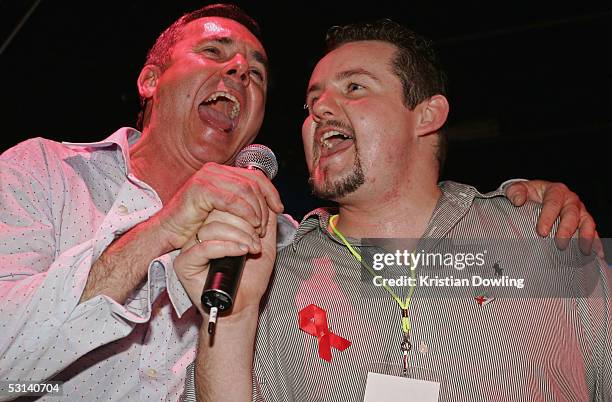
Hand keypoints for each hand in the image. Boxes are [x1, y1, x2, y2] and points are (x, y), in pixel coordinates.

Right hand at [153, 162, 282, 250]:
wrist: (168, 235)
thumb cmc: (194, 228)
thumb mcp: (225, 214)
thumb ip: (245, 206)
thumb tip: (272, 205)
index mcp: (221, 173)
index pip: (255, 175)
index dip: (271, 191)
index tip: (279, 208)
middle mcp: (214, 171)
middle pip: (252, 181)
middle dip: (264, 204)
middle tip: (266, 225)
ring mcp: (206, 178)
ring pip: (245, 189)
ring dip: (256, 210)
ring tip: (258, 228)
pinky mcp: (200, 190)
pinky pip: (232, 199)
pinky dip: (246, 212)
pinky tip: (251, 223)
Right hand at [174, 209, 277, 316]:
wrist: (244, 305)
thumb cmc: (251, 278)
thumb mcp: (265, 244)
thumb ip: (267, 222)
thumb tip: (269, 200)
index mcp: (216, 226)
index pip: (226, 205)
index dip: (248, 212)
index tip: (262, 228)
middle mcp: (201, 234)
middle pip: (218, 213)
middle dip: (245, 225)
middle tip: (257, 242)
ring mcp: (191, 248)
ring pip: (211, 228)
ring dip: (238, 236)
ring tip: (251, 249)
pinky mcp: (184, 263)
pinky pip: (203, 247)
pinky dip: (226, 247)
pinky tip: (241, 252)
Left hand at [506, 180, 601, 255]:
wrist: (537, 196)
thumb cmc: (528, 194)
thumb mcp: (519, 189)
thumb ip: (515, 192)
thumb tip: (518, 201)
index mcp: (555, 191)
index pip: (553, 203)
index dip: (548, 217)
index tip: (542, 232)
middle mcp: (570, 200)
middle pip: (571, 214)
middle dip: (566, 230)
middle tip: (560, 245)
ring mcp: (579, 211)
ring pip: (586, 222)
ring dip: (586, 237)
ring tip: (582, 251)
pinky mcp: (584, 222)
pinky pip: (593, 232)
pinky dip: (596, 242)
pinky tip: (597, 254)